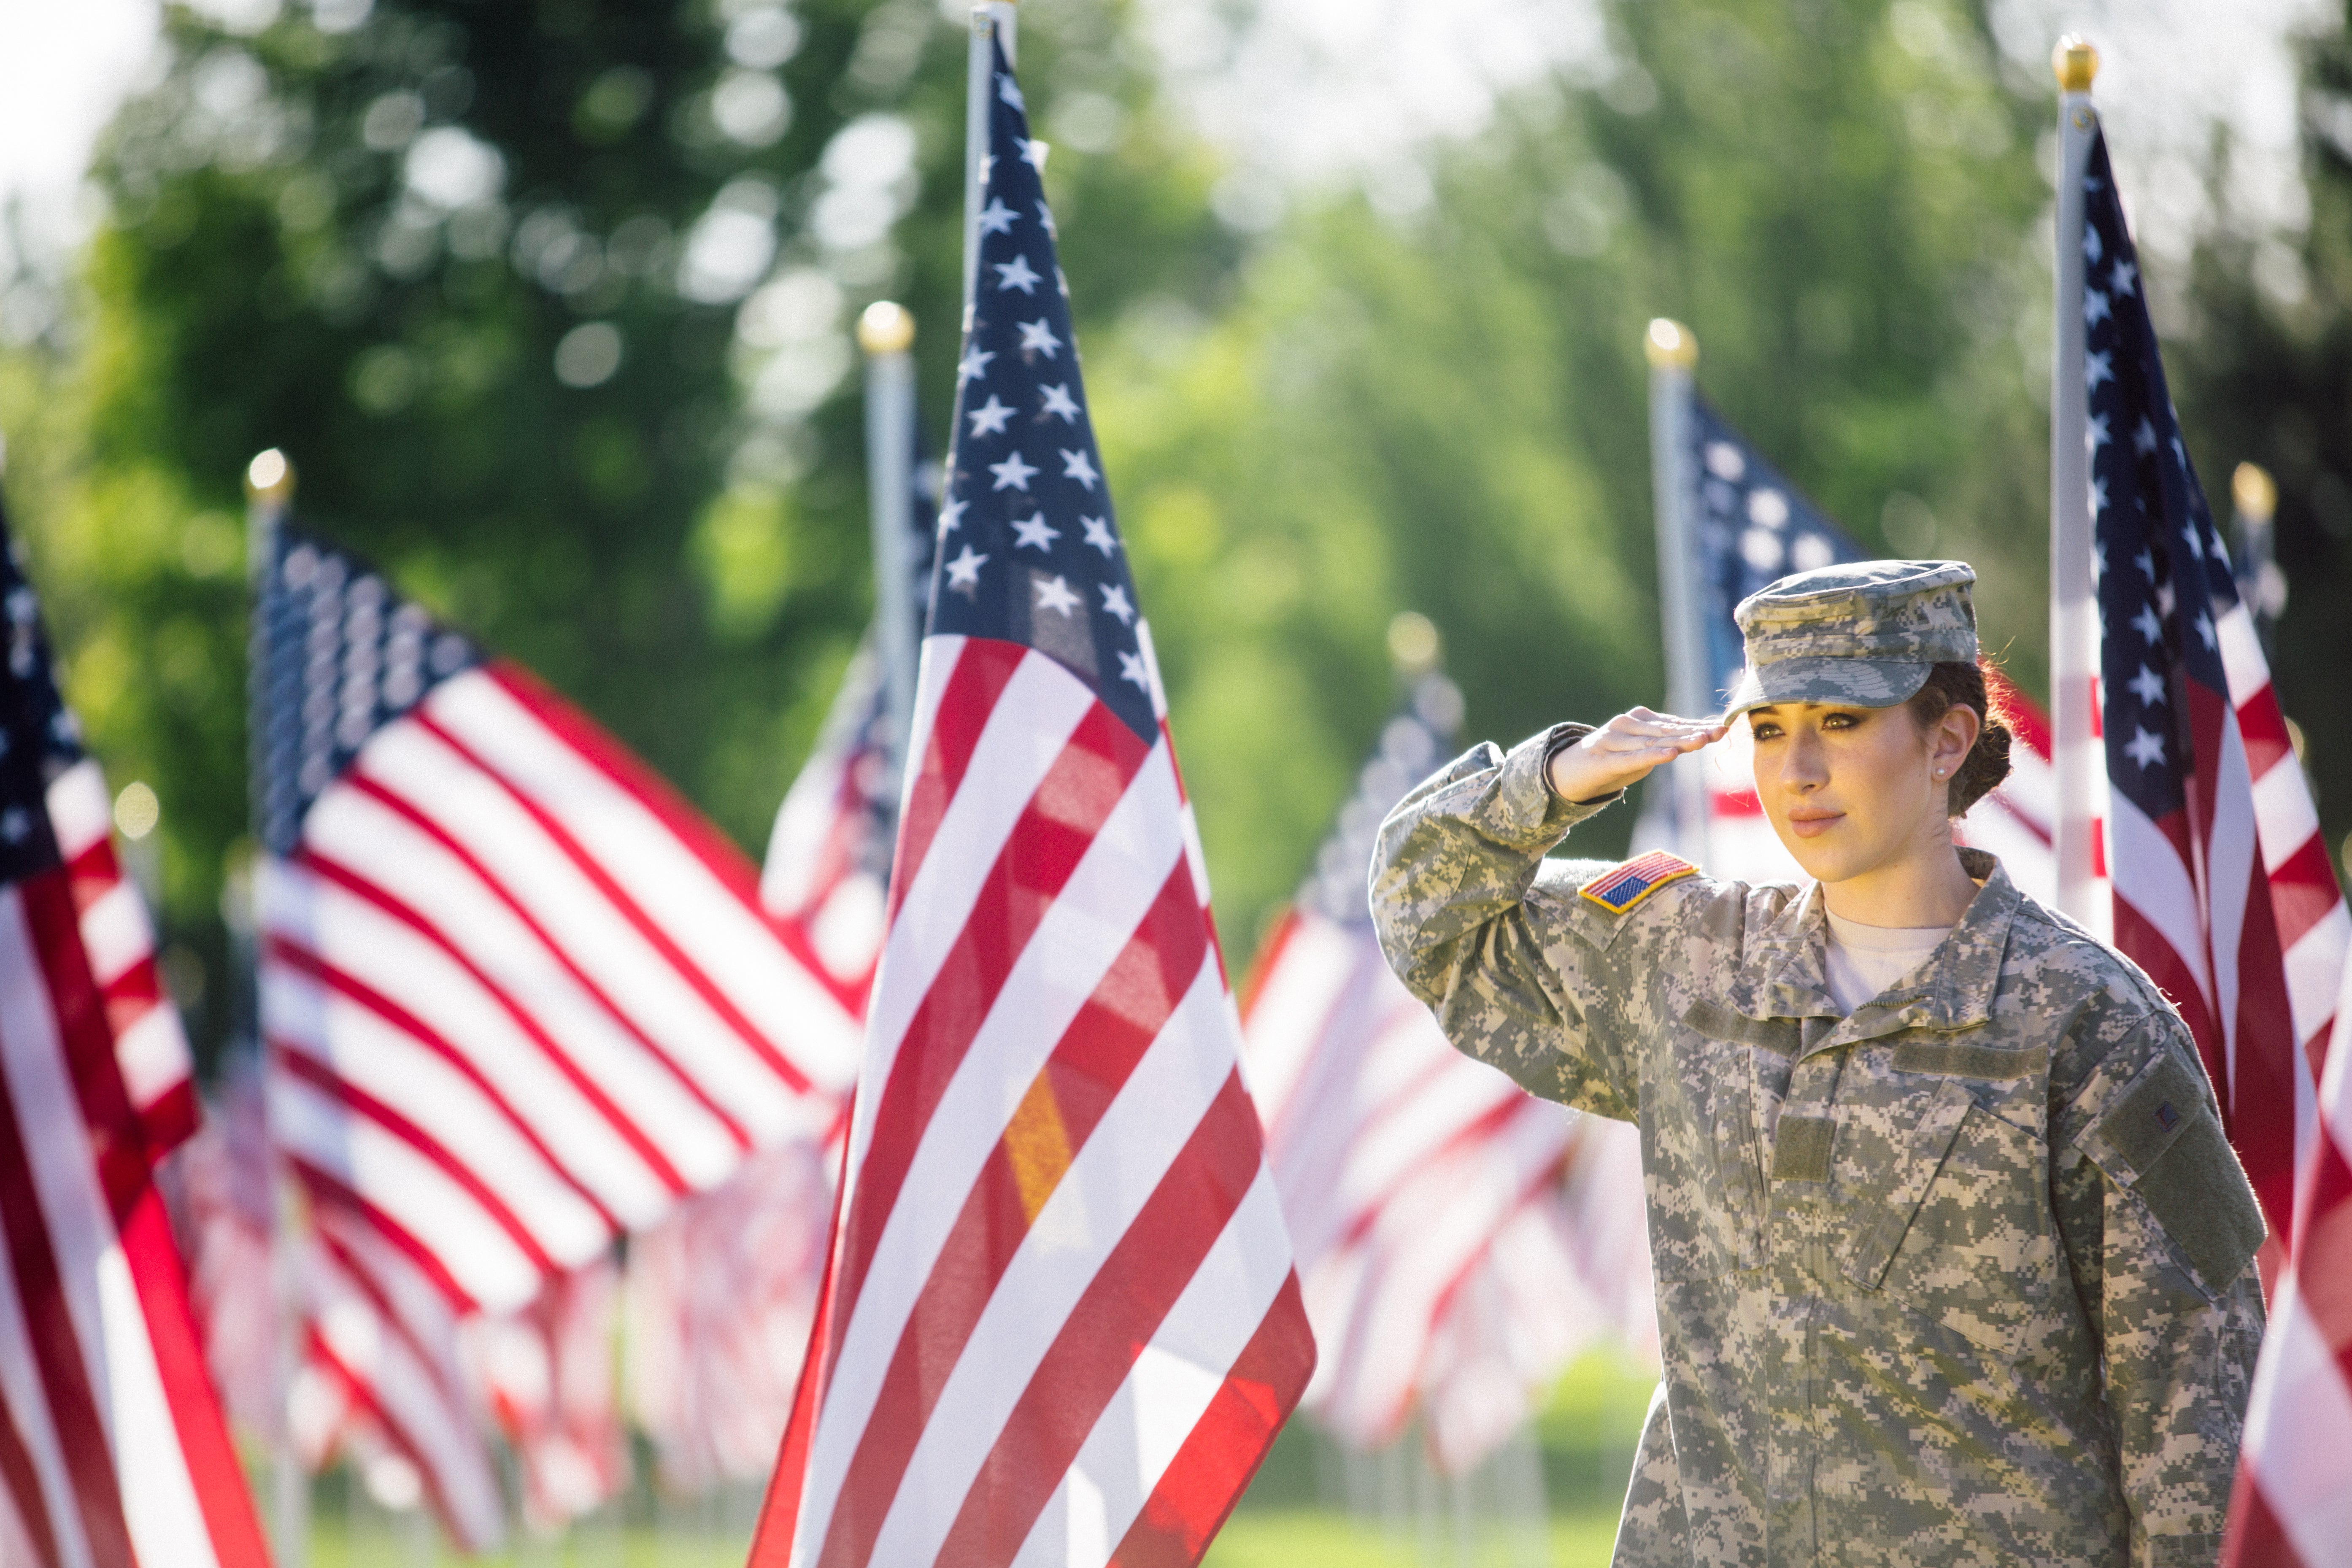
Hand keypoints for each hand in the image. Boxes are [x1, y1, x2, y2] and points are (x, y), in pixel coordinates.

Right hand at [1548, 707, 1728, 803]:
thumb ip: (1666, 742)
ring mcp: (1613, 741)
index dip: (1697, 726)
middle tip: (1719, 732)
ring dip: (1679, 742)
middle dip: (1695, 732)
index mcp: (1638, 720)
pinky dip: (1652, 756)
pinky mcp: (1604, 760)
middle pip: (1667, 731)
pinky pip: (1632, 758)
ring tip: (1702, 741)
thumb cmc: (1612, 760)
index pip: (1674, 723)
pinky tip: (1670, 755)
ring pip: (1653, 743)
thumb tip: (1702, 736)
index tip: (1722, 727)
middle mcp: (1626, 725)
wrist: (1568, 771)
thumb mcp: (1642, 750)